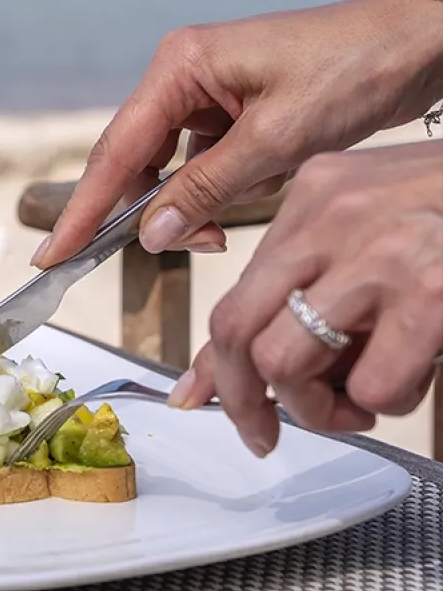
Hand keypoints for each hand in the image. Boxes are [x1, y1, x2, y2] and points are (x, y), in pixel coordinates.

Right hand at [32, 0, 442, 267]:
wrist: (422, 42)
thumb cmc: (355, 69)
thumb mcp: (278, 139)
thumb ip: (207, 189)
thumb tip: (151, 235)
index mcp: (181, 66)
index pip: (116, 151)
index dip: (83, 209)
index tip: (53, 254)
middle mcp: (183, 75)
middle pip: (134, 161)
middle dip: (140, 213)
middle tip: (138, 255)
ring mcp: (207, 93)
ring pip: (168, 169)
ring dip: (185, 208)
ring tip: (215, 234)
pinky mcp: (232, 111)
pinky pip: (201, 165)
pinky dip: (213, 195)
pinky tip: (241, 204)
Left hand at [168, 140, 442, 456]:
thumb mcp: (367, 229)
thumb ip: (299, 286)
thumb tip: (215, 373)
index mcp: (314, 196)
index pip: (231, 295)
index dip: (215, 367)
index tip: (207, 402)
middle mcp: (334, 216)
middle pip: (237, 331)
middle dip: (245, 402)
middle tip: (268, 432)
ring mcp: (382, 252)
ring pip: (288, 363)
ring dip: (317, 410)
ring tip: (357, 403)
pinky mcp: (432, 291)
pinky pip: (372, 386)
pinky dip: (386, 402)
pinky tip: (413, 378)